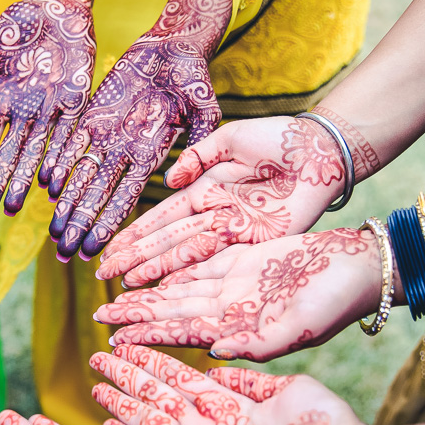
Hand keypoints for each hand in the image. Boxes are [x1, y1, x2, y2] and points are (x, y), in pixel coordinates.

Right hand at [0, 0, 95, 220]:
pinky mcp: (74, 105)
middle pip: (7, 159)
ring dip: (24, 182)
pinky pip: (66, 138)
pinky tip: (51, 183)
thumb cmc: (16, 25)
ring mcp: (48, 113)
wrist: (56, 8)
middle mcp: (22, 116)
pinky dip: (59, 160)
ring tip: (13, 209)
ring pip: (35, 156)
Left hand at [47, 36, 220, 259]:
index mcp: (152, 155)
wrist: (174, 47)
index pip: (127, 198)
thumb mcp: (205, 110)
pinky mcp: (93, 113)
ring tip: (52, 231)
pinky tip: (46, 185)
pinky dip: (59, 162)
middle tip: (63, 252)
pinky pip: (72, 142)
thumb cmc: (195, 77)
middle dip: (81, 224)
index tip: (95, 251)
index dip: (109, 225)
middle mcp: (126, 151)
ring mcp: (108, 134)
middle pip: (98, 195)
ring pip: (82, 174)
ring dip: (67, 203)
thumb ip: (197, 144)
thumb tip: (176, 181)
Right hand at [88, 345, 398, 424]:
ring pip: (151, 423)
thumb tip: (216, 364)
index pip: (178, 375)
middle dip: (127, 378)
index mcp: (229, 403)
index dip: (151, 358)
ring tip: (96, 387)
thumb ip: (249, 380)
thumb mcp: (286, 389)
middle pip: (157, 396)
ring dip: (123, 406)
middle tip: (98, 358)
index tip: (126, 340)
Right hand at [96, 111, 376, 285]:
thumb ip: (198, 157)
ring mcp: (233, 231)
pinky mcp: (256, 241)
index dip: (135, 234)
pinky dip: (192, 273)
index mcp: (205, 190)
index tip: (109, 249)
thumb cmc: (277, 138)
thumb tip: (168, 181)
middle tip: (105, 276)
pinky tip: (168, 286)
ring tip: (127, 286)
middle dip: (136, 258)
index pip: (161, 217)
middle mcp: (214, 215)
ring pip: (186, 254)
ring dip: (156, 271)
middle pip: (167, 241)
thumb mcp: (229, 139)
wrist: (319, 149)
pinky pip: (218, 259)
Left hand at [97, 228, 381, 360]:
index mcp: (239, 330)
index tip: (114, 341)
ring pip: (179, 288)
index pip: (181, 333)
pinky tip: (148, 271)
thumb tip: (215, 353)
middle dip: (134, 315)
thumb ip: (257, 341)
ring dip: (147, 292)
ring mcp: (234, 286)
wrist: (358, 268)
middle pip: (171, 311)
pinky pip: (198, 264)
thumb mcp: (299, 327)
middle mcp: (229, 311)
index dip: (147, 336)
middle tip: (98, 317)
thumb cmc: (335, 302)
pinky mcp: (243, 261)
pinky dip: (172, 268)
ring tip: (113, 295)